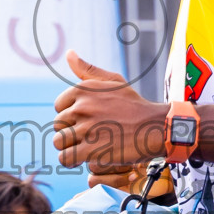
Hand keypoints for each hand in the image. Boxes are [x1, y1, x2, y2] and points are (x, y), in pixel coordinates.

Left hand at [53, 51, 164, 170]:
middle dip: (71, 131)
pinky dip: (72, 160)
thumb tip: (68, 53)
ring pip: (59, 142)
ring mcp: (85, 129)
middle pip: (58, 125)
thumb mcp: (113, 82)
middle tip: (91, 135)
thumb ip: (88, 70)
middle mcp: (81, 107)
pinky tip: (85, 158)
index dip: (72, 116)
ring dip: (70, 147)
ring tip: (87, 147)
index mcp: (82, 90)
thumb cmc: (134, 105)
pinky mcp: (90, 150)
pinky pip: (65, 158)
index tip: (88, 120)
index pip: (58, 106)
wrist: (155, 128)